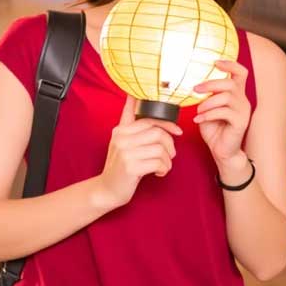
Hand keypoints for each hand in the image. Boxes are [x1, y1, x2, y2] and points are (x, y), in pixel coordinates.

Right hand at [94, 95, 180, 210]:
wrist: (107, 189)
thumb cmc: (119, 165)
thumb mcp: (121, 141)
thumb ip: (128, 120)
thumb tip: (131, 96)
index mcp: (120, 130)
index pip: (149, 120)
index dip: (167, 123)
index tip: (178, 130)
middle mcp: (121, 139)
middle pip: (157, 133)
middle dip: (169, 145)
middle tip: (169, 155)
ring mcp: (125, 153)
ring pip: (160, 149)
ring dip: (167, 160)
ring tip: (162, 166)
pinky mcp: (130, 167)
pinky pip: (158, 163)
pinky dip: (163, 169)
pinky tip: (158, 173)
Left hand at [191, 60, 251, 172]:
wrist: (222, 151)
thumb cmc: (214, 128)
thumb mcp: (208, 108)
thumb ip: (206, 96)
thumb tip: (194, 84)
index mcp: (236, 94)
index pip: (241, 73)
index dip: (230, 64)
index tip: (215, 62)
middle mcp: (243, 100)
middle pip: (230, 84)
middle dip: (211, 84)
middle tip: (195, 89)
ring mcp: (243, 111)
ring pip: (227, 97)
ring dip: (208, 102)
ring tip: (198, 111)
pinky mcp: (240, 123)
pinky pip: (224, 112)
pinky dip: (208, 115)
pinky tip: (198, 120)